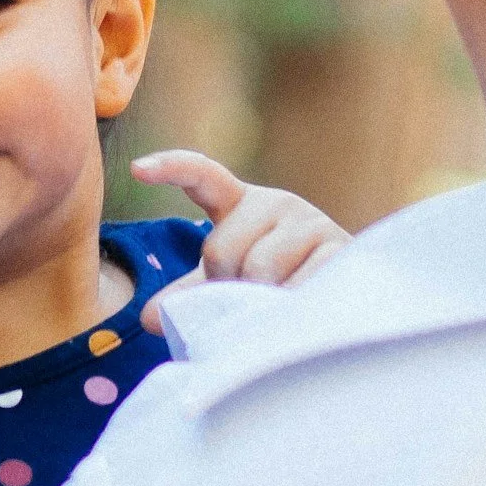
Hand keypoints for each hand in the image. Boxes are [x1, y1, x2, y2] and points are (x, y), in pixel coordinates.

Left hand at [132, 150, 349, 334]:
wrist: (348, 295)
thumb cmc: (278, 284)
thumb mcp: (228, 283)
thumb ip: (189, 294)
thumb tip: (148, 317)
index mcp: (241, 204)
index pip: (202, 176)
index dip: (170, 168)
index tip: (138, 168)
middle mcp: (276, 202)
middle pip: (220, 249)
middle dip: (227, 284)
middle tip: (251, 293)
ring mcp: (311, 221)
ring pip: (258, 268)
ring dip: (260, 298)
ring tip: (279, 301)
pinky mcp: (340, 245)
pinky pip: (298, 281)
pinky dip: (290, 303)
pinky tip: (302, 305)